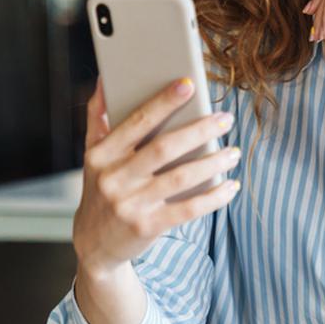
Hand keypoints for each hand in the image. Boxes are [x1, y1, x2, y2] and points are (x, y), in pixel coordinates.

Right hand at [72, 78, 240, 276]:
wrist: (93, 245)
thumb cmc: (100, 190)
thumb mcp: (91, 155)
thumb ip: (97, 117)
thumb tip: (103, 79)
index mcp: (101, 154)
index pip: (137, 122)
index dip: (163, 102)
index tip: (189, 84)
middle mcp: (113, 178)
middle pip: (164, 148)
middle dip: (199, 130)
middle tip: (225, 119)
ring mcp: (130, 204)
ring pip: (181, 178)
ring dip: (212, 163)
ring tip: (233, 152)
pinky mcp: (147, 226)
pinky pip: (188, 209)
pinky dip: (213, 197)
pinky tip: (230, 186)